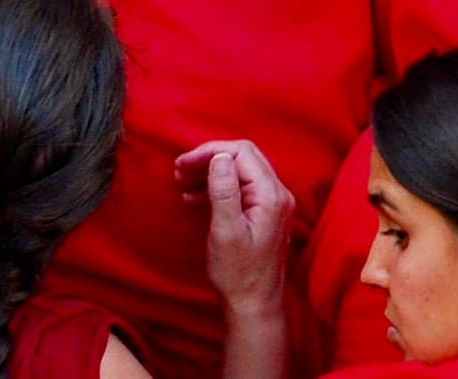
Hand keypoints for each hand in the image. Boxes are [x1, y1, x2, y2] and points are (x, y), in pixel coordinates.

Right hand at [178, 139, 296, 320]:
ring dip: (212, 173)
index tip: (182, 164)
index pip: (242, 153)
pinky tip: (196, 198)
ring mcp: (274, 203)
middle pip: (243, 158)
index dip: (210, 152)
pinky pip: (243, 188)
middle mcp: (278, 194)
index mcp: (271, 194)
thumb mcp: (225, 233)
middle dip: (210, 159)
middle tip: (180, 171)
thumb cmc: (238, 274)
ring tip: (183, 183)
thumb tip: (219, 156)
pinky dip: (219, 187)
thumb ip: (224, 192)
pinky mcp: (266, 213)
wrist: (253, 304)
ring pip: (242, 172)